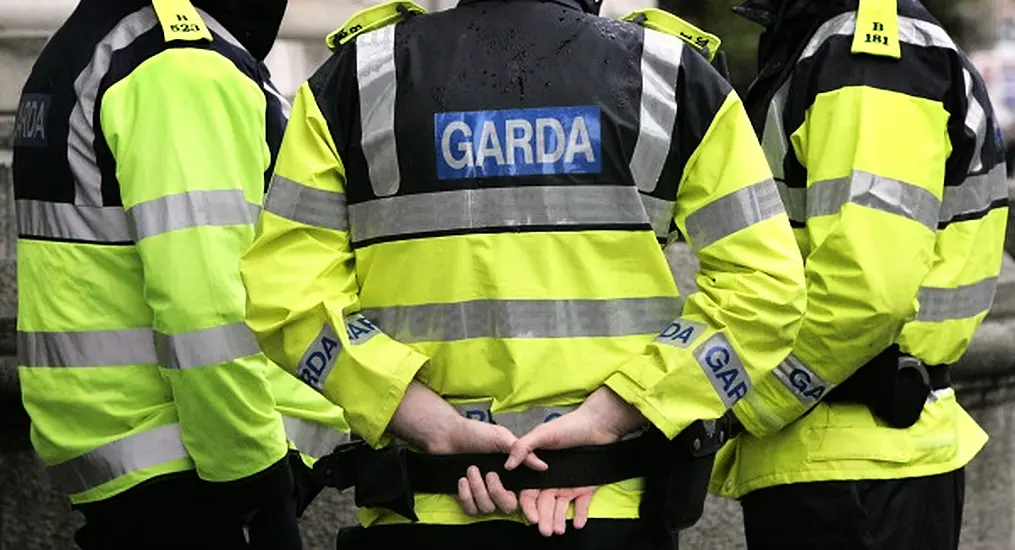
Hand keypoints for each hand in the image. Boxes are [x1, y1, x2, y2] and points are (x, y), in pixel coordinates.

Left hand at [386, 381, 543, 515]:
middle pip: (507, 506)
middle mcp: (500, 486)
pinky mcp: (467, 497)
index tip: (513, 488)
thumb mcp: (502, 438)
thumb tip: (543, 466)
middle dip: (497, 493)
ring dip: (478, 490)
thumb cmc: (476, 433)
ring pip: (487, 508)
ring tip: (471, 470)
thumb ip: (522, 453)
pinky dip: (466, 497)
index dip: (523, 498)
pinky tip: (462, 481)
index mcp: (512, 473)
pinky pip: (471, 510)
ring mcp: (483, 493)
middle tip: (489, 474)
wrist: (449, 434)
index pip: (523, 494)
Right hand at [502, 387, 644, 534]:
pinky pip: (581, 504)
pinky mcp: (586, 486)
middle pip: (545, 503)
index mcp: (538, 469)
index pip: (529, 492)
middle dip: (544, 518)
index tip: (531, 517)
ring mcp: (569, 483)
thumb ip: (524, 447)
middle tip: (545, 532)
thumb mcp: (543, 434)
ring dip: (559, 519)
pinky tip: (578, 523)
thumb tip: (507, 465)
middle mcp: (552, 479)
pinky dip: (580, 514)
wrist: (599, 424)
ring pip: (561, 506)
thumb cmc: (569, 426)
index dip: (528, 505)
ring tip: (559, 531)